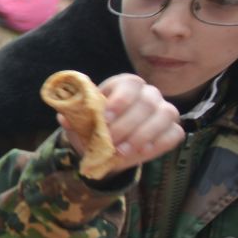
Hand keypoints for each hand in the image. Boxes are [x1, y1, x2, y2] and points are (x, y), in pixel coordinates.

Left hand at [55, 74, 182, 177]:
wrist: (107, 150)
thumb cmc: (95, 129)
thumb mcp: (80, 124)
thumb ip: (74, 118)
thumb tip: (64, 117)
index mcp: (126, 85)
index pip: (129, 84)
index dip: (119, 100)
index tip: (104, 118)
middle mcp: (148, 94)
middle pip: (146, 103)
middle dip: (126, 124)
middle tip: (110, 141)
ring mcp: (164, 110)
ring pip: (165, 116)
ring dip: (142, 135)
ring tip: (121, 151)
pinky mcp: (173, 129)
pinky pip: (174, 134)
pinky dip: (158, 144)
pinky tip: (141, 153)